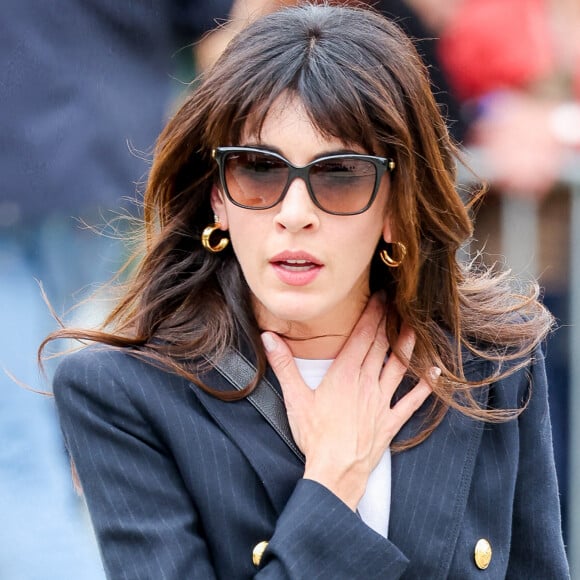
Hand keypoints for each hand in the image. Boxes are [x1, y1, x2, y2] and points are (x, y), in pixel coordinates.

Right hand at [261, 294, 434, 509]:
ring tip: (415, 327)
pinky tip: (434, 373)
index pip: (361, 336)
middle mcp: (366, 383)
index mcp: (344, 374)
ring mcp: (381, 401)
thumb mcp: (295, 398)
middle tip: (398, 303)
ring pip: (398, 366)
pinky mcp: (390, 420)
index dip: (372, 314)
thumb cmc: (314, 435)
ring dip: (407, 346)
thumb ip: (283, 365)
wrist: (335, 471)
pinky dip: (424, 386)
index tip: (379, 297)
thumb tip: (269, 338)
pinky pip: (411, 400)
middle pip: (380, 346)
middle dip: (388, 321)